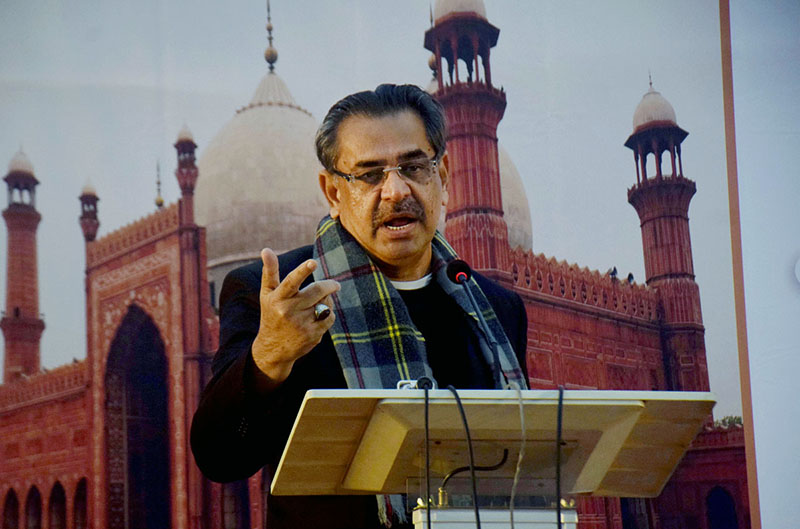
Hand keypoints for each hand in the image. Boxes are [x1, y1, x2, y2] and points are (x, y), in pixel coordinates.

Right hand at [250, 248, 339, 387]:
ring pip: (326, 304)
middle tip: (335, 284)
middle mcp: (288, 311)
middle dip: (329, 285)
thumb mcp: (267, 294)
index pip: (291, 281)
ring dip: (327, 301)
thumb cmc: (271, 314)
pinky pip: (330, 317)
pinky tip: (318, 318)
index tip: (313, 262)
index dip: (303, 271)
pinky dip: (328, 315)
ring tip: (319, 303)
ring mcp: (301, 324)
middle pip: (317, 290)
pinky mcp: (312, 335)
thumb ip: (269, 271)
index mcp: (278, 298)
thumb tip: (266, 249)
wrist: (273, 349)